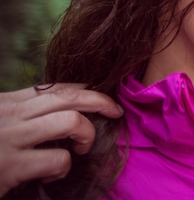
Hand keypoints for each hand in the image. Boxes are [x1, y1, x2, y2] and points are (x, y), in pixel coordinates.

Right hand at [0, 83, 123, 195]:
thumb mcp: (1, 121)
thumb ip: (25, 113)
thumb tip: (66, 104)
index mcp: (8, 102)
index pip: (56, 86)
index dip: (85, 88)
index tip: (102, 95)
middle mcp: (11, 115)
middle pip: (69, 97)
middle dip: (100, 101)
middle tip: (116, 111)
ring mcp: (11, 139)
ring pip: (70, 122)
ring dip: (86, 134)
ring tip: (82, 147)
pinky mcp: (11, 165)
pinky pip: (58, 158)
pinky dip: (64, 166)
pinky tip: (55, 173)